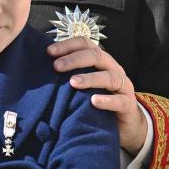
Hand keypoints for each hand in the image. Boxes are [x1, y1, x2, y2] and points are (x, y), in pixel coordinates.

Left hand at [48, 37, 146, 152]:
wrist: (123, 123)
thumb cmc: (96, 98)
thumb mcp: (83, 83)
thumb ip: (68, 73)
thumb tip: (40, 66)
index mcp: (100, 60)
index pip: (85, 44)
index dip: (67, 45)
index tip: (49, 52)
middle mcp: (113, 69)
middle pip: (97, 56)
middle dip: (75, 59)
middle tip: (57, 66)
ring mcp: (123, 86)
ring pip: (110, 77)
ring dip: (90, 78)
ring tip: (73, 82)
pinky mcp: (128, 105)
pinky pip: (120, 101)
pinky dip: (107, 100)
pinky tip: (93, 101)